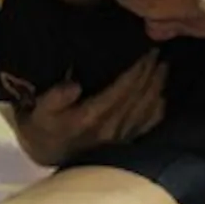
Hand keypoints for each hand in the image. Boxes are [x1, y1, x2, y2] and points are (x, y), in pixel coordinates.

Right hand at [3, 51, 168, 165]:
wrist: (49, 153)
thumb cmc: (45, 125)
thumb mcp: (40, 110)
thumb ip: (54, 98)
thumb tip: (73, 86)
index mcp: (91, 117)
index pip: (122, 89)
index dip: (136, 69)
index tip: (144, 50)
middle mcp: (110, 127)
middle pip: (138, 95)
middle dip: (149, 71)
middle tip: (156, 50)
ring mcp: (121, 136)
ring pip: (147, 108)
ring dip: (158, 84)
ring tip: (163, 64)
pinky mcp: (127, 141)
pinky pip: (149, 123)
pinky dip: (159, 105)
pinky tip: (163, 91)